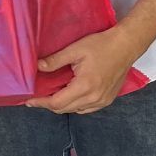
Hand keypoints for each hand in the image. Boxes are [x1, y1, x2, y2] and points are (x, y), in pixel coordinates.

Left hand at [26, 25, 143, 114]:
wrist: (126, 46)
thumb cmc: (101, 45)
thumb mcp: (74, 50)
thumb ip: (54, 61)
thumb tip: (37, 67)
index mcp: (85, 86)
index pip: (57, 103)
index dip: (41, 103)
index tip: (29, 101)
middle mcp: (94, 98)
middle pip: (65, 109)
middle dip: (48, 104)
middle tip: (36, 97)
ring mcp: (102, 101)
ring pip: (75, 110)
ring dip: (62, 105)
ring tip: (50, 95)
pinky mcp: (108, 99)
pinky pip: (86, 109)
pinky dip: (75, 105)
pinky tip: (69, 95)